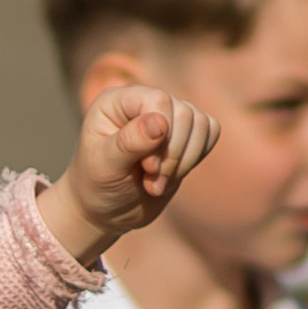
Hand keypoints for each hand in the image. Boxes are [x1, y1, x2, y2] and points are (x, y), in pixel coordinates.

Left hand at [42, 79, 218, 263]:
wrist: (105, 207)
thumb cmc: (96, 185)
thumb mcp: (104, 167)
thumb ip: (129, 143)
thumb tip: (160, 123)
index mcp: (118, 100)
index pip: (159, 100)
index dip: (161, 134)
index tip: (145, 167)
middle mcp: (145, 101)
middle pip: (184, 114)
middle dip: (172, 155)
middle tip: (150, 179)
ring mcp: (168, 115)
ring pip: (201, 123)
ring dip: (183, 162)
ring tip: (156, 183)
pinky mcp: (185, 133)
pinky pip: (210, 132)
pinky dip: (194, 158)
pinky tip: (171, 175)